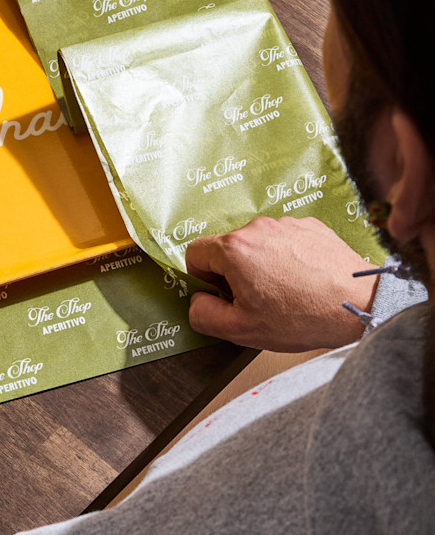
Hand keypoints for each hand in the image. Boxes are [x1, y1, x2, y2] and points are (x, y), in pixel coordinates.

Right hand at [185, 216, 377, 351]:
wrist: (360, 305)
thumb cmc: (303, 316)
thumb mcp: (241, 329)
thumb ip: (204, 314)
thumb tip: (197, 300)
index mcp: (234, 249)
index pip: (195, 252)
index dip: (201, 278)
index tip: (221, 295)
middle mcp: (257, 228)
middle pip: (227, 248)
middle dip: (234, 273)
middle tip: (256, 301)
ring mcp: (286, 224)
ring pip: (257, 244)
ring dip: (261, 264)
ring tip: (285, 292)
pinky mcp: (310, 226)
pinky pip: (284, 240)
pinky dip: (286, 257)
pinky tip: (303, 280)